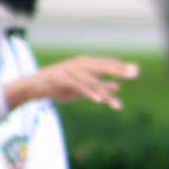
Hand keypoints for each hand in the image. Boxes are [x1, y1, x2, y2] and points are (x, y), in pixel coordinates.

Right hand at [8, 55, 138, 110]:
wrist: (32, 86)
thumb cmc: (59, 85)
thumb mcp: (83, 87)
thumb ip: (100, 86)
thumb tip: (118, 87)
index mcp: (85, 64)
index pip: (107, 63)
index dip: (121, 67)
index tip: (137, 72)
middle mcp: (79, 64)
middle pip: (102, 66)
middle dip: (119, 71)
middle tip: (135, 75)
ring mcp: (69, 70)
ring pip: (91, 80)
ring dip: (105, 92)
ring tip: (117, 105)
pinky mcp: (60, 78)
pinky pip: (78, 86)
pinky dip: (89, 92)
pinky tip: (99, 100)